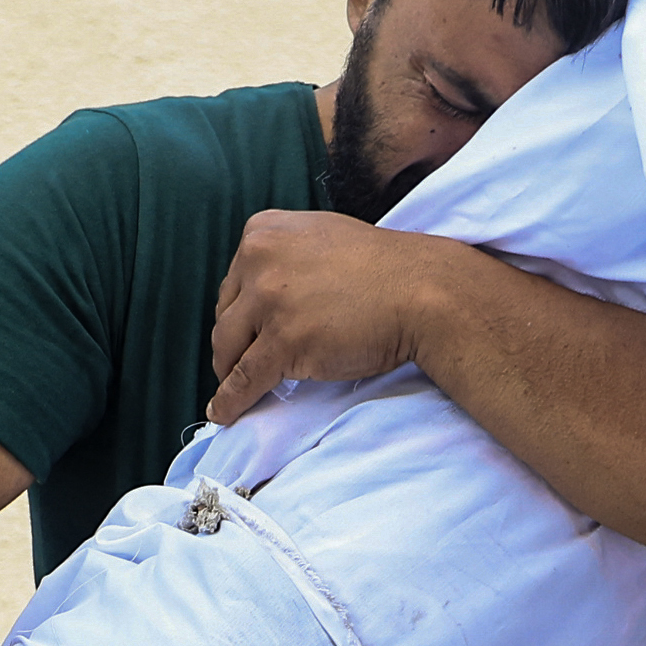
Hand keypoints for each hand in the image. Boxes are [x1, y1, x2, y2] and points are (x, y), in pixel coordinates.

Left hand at [205, 213, 455, 427]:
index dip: (242, 315)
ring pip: (229, 349)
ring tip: (238, 391)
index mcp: (262, 231)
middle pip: (226, 316)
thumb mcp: (320, 240)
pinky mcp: (282, 341)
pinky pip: (244, 379)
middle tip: (245, 365)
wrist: (422, 291)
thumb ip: (286, 258)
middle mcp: (258, 259)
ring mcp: (269, 300)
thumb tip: (258, 293)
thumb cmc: (383, 270)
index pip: (234, 283)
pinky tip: (224, 414)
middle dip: (235, 345)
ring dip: (232, 373)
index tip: (250, 334)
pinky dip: (230, 401)